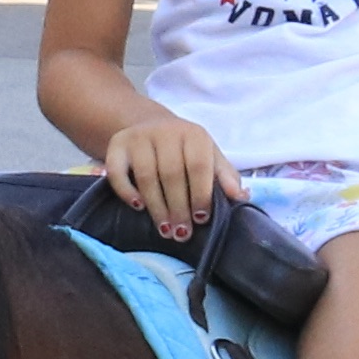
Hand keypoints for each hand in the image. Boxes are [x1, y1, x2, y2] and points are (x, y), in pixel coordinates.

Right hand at [101, 116, 229, 240]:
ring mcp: (139, 137)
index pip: (198, 166)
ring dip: (157, 207)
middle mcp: (166, 131)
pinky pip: (118, 172)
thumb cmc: (185, 150)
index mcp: (194, 135)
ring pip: (146, 176)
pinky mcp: (117, 145)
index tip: (201, 219)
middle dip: (178, 208)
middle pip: (172, 174)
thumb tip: (241, 196)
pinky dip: (127, 191)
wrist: (149, 124)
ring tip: (165, 230)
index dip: (200, 194)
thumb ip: (225, 176)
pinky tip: (138, 207)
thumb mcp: (209, 156)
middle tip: (182, 233)